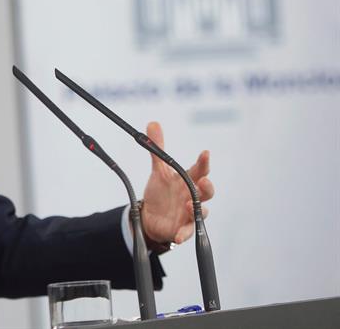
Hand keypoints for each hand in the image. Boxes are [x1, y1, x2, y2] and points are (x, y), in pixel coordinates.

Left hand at [140, 122, 214, 244]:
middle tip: (204, 182)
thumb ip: (157, 149)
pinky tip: (178, 236)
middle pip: (206, 192)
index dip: (203, 162)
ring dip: (196, 209)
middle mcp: (192, 197)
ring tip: (188, 205)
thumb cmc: (161, 192)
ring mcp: (189, 214)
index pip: (199, 170)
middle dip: (207, 188)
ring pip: (200, 212)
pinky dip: (183, 234)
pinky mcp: (182, 229)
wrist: (151, 216)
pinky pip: (186, 233)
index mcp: (188, 181)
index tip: (205, 153)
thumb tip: (153, 123)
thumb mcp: (158, 170)